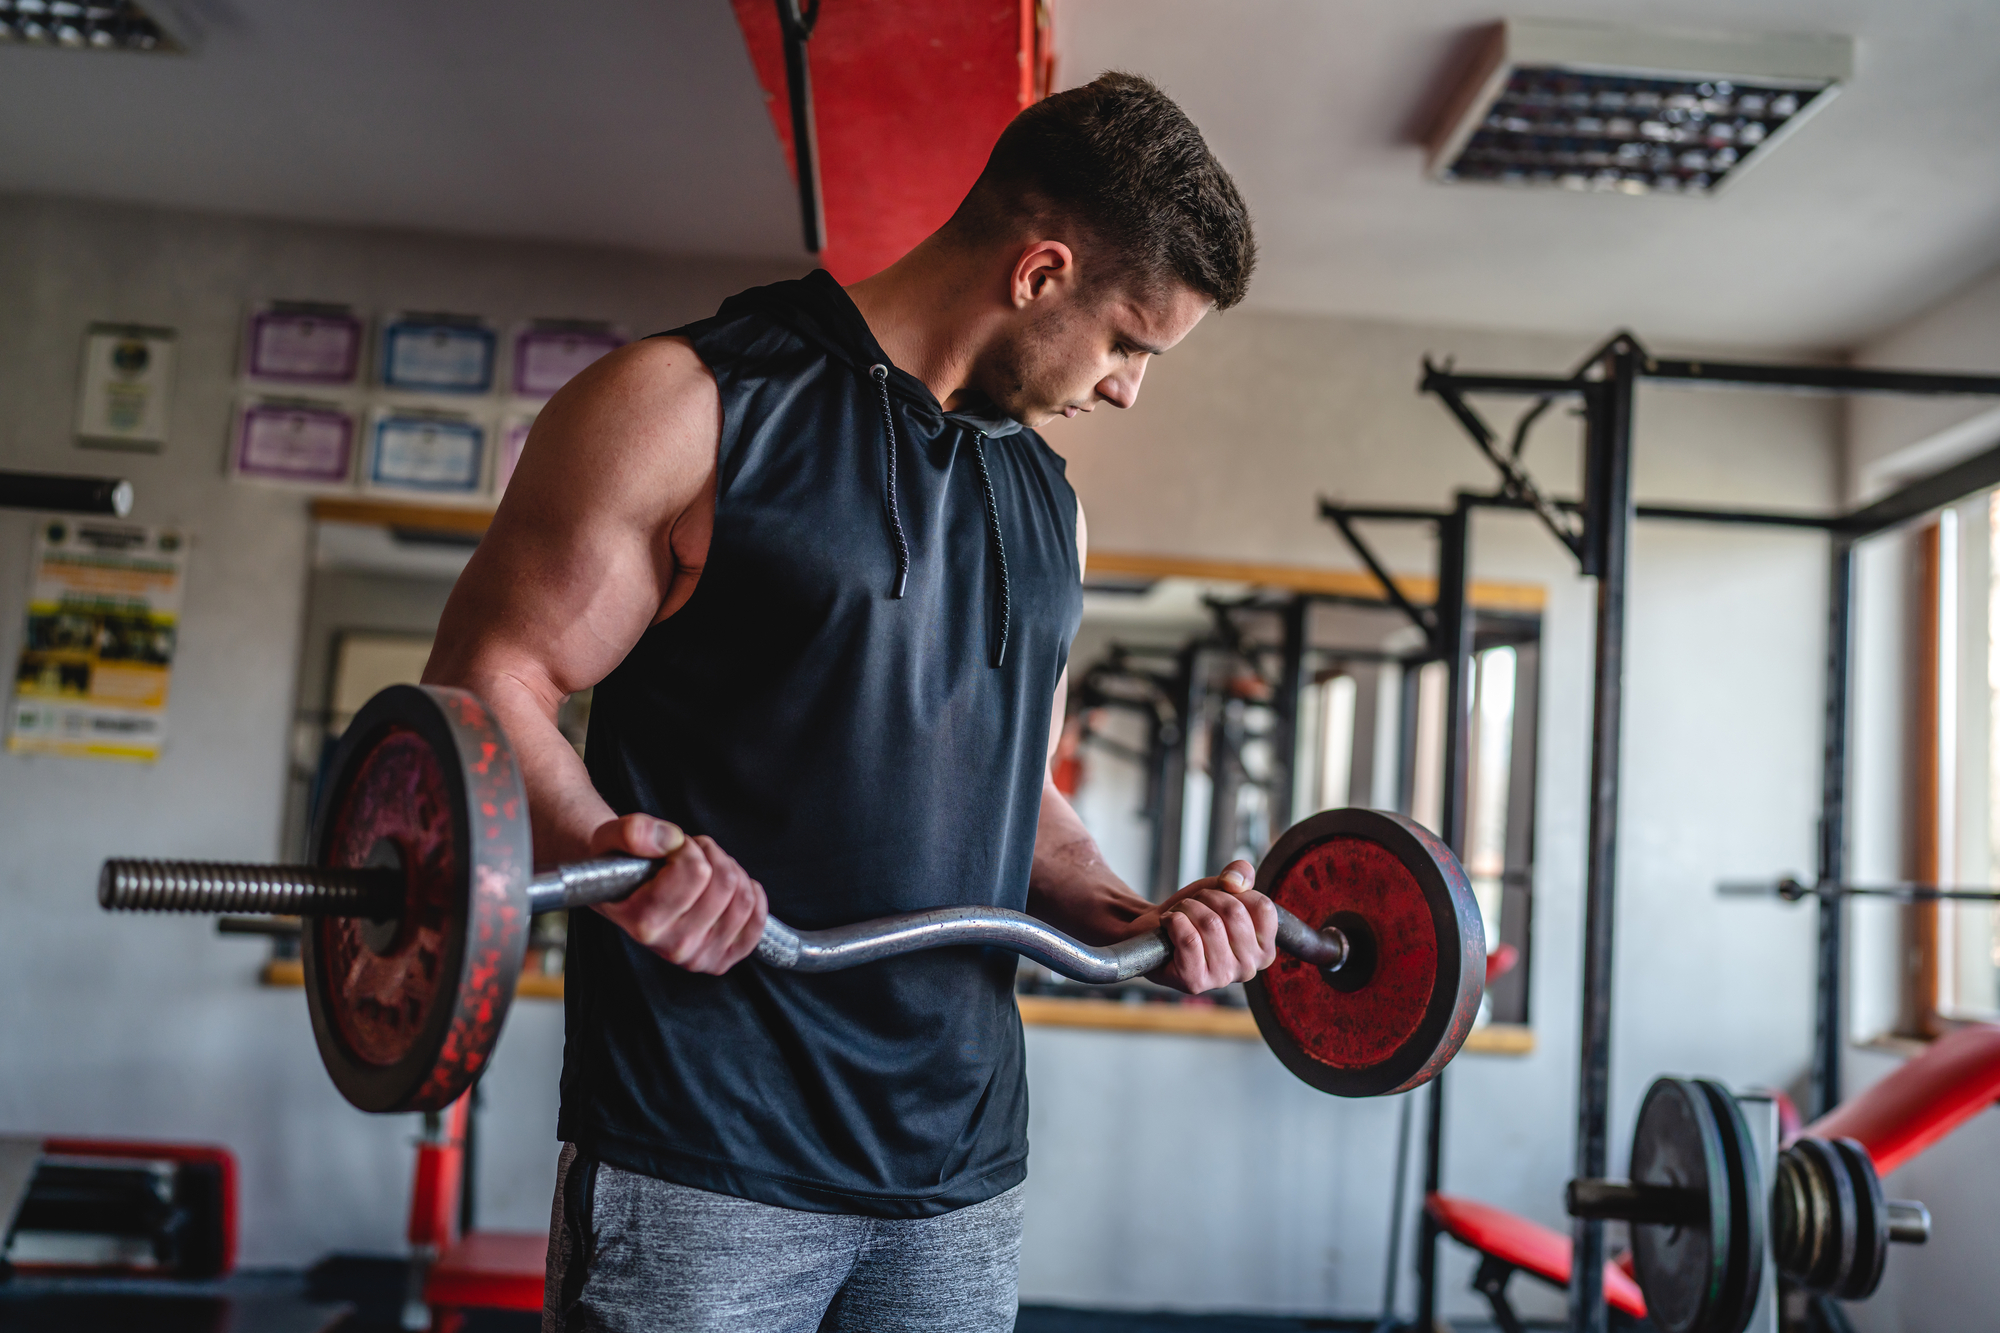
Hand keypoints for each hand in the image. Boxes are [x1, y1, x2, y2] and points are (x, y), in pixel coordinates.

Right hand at [585, 814, 767, 973]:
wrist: (619, 895)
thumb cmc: (620, 867)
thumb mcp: (610, 838)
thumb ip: (633, 832)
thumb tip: (671, 839)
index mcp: (645, 921)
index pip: (696, 871)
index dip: (689, 847)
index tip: (674, 848)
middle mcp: (673, 946)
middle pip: (725, 882)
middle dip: (711, 855)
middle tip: (692, 855)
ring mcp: (699, 957)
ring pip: (743, 898)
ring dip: (730, 871)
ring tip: (706, 869)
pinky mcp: (720, 960)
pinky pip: (756, 922)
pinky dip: (752, 896)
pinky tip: (731, 887)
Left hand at [1135, 860, 1277, 993]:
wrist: (1156, 929)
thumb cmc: (1195, 913)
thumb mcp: (1223, 887)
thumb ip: (1241, 873)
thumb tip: (1236, 883)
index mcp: (1264, 948)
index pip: (1262, 907)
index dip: (1234, 892)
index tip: (1218, 899)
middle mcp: (1249, 967)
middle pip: (1233, 912)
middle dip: (1206, 898)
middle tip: (1193, 906)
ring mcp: (1223, 977)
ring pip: (1209, 923)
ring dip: (1187, 908)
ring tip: (1180, 915)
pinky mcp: (1195, 981)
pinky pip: (1188, 939)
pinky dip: (1173, 921)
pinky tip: (1169, 924)